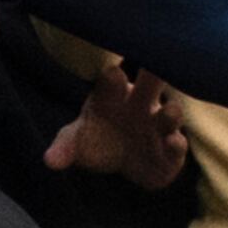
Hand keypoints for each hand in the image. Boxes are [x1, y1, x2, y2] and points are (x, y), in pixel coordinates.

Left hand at [46, 56, 190, 190]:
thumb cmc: (95, 139)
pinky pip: (177, 147)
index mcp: (113, 97)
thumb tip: (50, 161)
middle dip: (154, 76)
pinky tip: (174, 142)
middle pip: (151, 85)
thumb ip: (64, 148)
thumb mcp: (74, 142)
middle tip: (159, 66)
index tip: (112, 73)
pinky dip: (177, 146)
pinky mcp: (171, 152)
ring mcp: (159, 126)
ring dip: (171, 114)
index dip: (112, 80)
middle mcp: (140, 106)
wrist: (119, 160)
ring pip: (169, 115)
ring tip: (169, 111)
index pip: (111, 83)